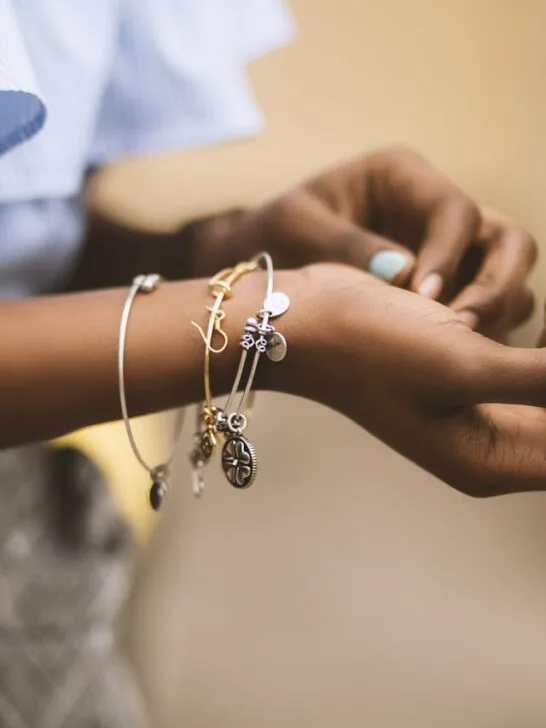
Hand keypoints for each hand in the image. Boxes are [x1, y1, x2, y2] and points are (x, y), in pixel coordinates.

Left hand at [192, 148, 535, 338]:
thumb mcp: (295, 227)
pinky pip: (484, 310)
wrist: (262, 264)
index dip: (450, 254)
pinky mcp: (445, 289)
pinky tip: (449, 357)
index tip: (424, 296)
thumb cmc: (274, 234)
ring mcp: (447, 252)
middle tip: (461, 329)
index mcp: (403, 178)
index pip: (456, 211)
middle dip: (496, 285)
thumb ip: (346, 245)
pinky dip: (479, 333)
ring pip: (506, 277)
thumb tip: (406, 276)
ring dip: (494, 312)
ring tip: (456, 348)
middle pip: (507, 241)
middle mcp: (434, 212)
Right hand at [270, 263, 545, 496]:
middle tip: (536, 333)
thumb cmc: (373, 348)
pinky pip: (529, 362)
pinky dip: (542, 344)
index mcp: (490, 460)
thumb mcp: (464, 366)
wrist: (308, 320)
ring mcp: (478, 406)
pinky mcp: (468, 370)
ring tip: (529, 326)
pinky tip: (537, 318)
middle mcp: (489, 442)